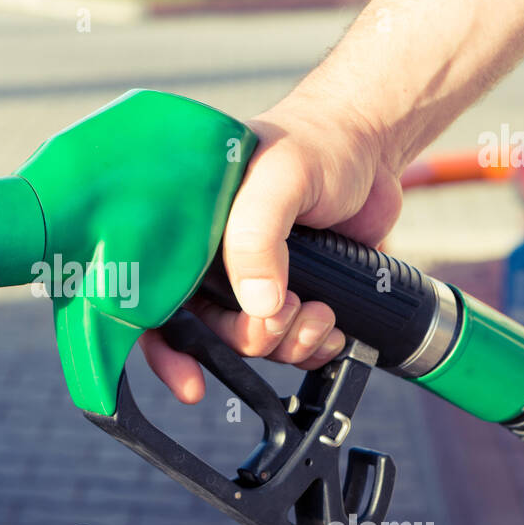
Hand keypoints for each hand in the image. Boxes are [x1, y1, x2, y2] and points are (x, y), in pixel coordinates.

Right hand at [139, 84, 402, 402]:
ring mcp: (253, 279)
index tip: (191, 382)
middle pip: (209, 333)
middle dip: (251, 338)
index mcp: (187, 232)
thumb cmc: (316, 142)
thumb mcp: (280, 178)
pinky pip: (290, 342)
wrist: (372, 143)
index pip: (151, 300)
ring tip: (320, 313)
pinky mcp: (292, 291)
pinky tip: (333, 327)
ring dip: (288, 343)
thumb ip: (258, 236)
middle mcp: (212, 260)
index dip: (165, 349)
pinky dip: (313, 346)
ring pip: (254, 343)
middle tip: (288, 311)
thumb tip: (258, 307)